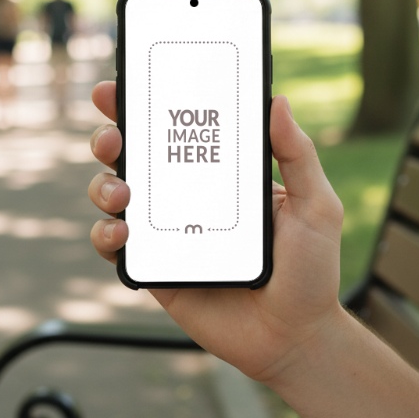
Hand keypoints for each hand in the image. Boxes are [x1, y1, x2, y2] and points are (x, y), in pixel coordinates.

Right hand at [88, 81, 345, 383]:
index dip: (148, 102)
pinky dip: (105, 234)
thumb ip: (297, 155)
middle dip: (112, 135)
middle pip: (135, 154)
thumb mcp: (315, 204)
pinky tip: (121, 233)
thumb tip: (278, 100)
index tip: (128, 80)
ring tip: (121, 192)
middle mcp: (187, 196)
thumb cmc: (311, 268)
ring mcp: (167, 231)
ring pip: (114, 194)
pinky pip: (115, 246)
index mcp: (221, 173)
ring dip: (103, 184)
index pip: (179, 127)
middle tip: (114, 136)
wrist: (295, 337)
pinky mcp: (155, 268)